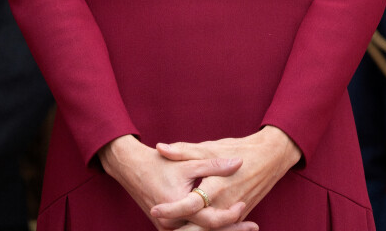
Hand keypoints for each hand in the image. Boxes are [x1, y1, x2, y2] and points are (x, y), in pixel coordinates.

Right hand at [99, 134, 256, 230]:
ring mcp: (169, 228)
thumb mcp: (188, 161)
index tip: (244, 205)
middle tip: (253, 226)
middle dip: (231, 230)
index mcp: (178, 207)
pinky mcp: (168, 228)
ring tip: (245, 227)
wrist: (133, 168)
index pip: (209, 219)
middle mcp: (172, 224)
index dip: (228, 215)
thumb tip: (238, 164)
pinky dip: (207, 229)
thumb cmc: (160, 162)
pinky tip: (224, 225)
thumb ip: (214, 165)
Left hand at [150, 126, 301, 226]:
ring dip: (190, 230)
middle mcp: (226, 204)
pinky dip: (206, 230)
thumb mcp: (211, 146)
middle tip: (159, 220)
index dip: (171, 209)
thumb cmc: (240, 148)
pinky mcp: (239, 216)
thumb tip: (160, 148)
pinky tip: (192, 227)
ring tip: (171, 227)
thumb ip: (185, 150)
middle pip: (198, 226)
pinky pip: (220, 229)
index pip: (190, 205)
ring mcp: (234, 213)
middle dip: (178, 228)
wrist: (271, 157)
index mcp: (218, 186)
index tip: (155, 209)